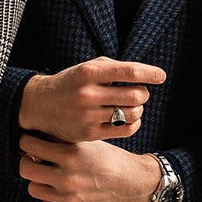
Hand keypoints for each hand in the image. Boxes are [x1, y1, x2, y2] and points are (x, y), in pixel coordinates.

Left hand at [17, 133, 160, 201]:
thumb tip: (33, 140)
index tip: (29, 142)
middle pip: (25, 169)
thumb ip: (62, 140)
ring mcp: (70, 199)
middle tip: (34, 160)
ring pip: (33, 189)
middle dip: (28, 162)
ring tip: (51, 176)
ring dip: (40, 181)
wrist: (136, 185)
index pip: (30, 146)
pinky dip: (52, 198)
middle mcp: (68, 178)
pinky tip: (65, 191)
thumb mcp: (90, 142)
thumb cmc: (111, 160)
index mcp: (71, 155)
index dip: (28, 142)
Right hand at [19, 56, 165, 143]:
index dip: (150, 73)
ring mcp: (88, 115)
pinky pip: (125, 130)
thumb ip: (114, 68)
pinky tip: (130, 119)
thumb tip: (146, 74)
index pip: (129, 71)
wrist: (41, 104)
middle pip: (135, 95)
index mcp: (89, 73)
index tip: (161, 76)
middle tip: (140, 93)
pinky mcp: (89, 133)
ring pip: (132, 113)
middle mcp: (88, 94)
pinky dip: (134, 123)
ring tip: (133, 105)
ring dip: (139, 109)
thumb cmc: (72, 83)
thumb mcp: (88, 68)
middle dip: (143, 93)